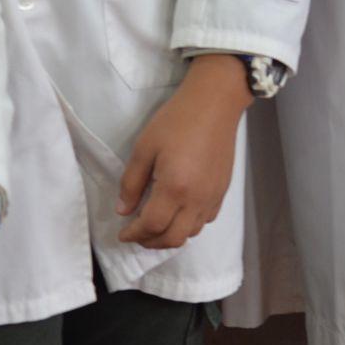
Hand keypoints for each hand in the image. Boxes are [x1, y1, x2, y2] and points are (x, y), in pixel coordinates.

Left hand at [116, 54, 248, 248]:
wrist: (215, 102)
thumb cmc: (176, 120)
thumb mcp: (144, 148)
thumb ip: (132, 183)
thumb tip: (123, 210)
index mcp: (174, 188)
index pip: (151, 226)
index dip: (133, 234)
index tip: (122, 233)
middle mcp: (197, 199)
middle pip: (173, 238)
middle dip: (151, 242)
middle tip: (137, 233)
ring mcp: (213, 196)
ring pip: (191, 232)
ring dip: (171, 235)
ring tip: (157, 224)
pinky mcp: (223, 189)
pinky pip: (206, 219)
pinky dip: (189, 224)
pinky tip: (179, 211)